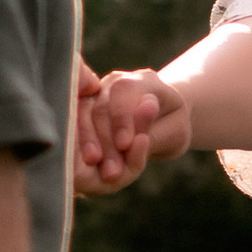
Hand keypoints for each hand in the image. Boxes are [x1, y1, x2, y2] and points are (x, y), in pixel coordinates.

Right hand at [72, 67, 193, 194]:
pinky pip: (76, 121)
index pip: (125, 91)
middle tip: (111, 171)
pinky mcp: (86, 107)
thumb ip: (155, 126)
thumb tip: (145, 109)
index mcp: (144, 81)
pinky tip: (87, 161)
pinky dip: (81, 142)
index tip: (125, 145)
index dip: (122, 118)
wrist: (160, 125)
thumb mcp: (175, 133)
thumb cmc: (171, 130)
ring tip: (98, 169)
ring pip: (84, 114)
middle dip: (105, 139)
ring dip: (89, 143)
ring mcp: (99, 93)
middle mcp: (118, 81)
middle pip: (102, 105)